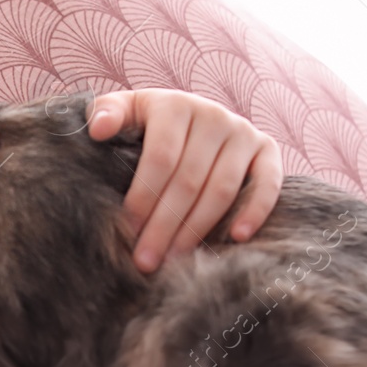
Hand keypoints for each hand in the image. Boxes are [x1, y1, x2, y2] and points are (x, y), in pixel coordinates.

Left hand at [86, 89, 281, 272]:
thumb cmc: (147, 124)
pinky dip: (255, 211)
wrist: (189, 117)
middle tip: (146, 260)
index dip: (144, 197)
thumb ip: (106, 114)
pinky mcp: (267, 150)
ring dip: (197, 228)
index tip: (128, 231)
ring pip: (221, 189)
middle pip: (188, 180)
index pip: (161, 158)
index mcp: (175, 105)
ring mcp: (243, 132)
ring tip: (175, 260)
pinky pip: (267, 183)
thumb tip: (98, 130)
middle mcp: (213, 115)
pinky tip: (237, 237)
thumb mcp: (125, 112)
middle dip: (164, 224)